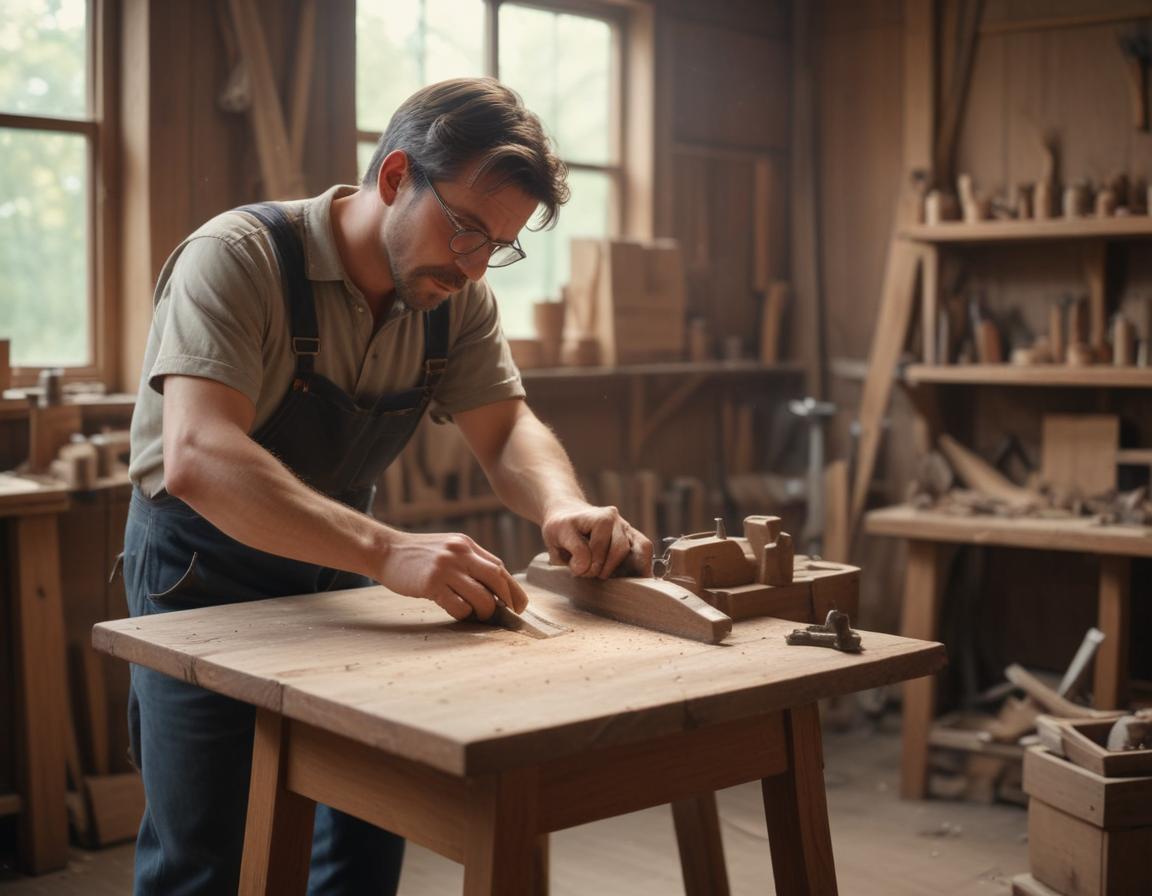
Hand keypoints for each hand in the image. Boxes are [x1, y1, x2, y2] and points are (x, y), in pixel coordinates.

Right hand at [376, 531, 527, 620]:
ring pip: (480, 596)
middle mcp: (459, 553)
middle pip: (496, 578)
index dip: (512, 587)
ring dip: (485, 611)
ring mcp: (446, 568)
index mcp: (466, 545)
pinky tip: (459, 612)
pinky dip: (463, 613)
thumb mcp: (448, 549)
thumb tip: (495, 588)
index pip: (498, 567)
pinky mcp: (431, 583)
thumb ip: (469, 562)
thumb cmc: (419, 556)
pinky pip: (458, 605)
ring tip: (480, 615)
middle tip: (510, 614)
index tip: (520, 604)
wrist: (386, 551)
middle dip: (508, 599)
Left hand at [541, 502, 652, 578]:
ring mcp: (626, 527)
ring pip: (640, 549)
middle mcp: (615, 519)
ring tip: (613, 580)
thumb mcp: (556, 535)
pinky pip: (645, 550)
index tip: (577, 571)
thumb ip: (573, 549)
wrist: (567, 517)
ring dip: (627, 570)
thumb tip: (586, 567)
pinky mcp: (633, 537)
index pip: (599, 547)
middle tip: (591, 575)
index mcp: (598, 516)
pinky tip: (635, 580)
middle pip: (620, 550)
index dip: (588, 565)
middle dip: (604, 569)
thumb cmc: (561, 529)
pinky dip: (644, 567)